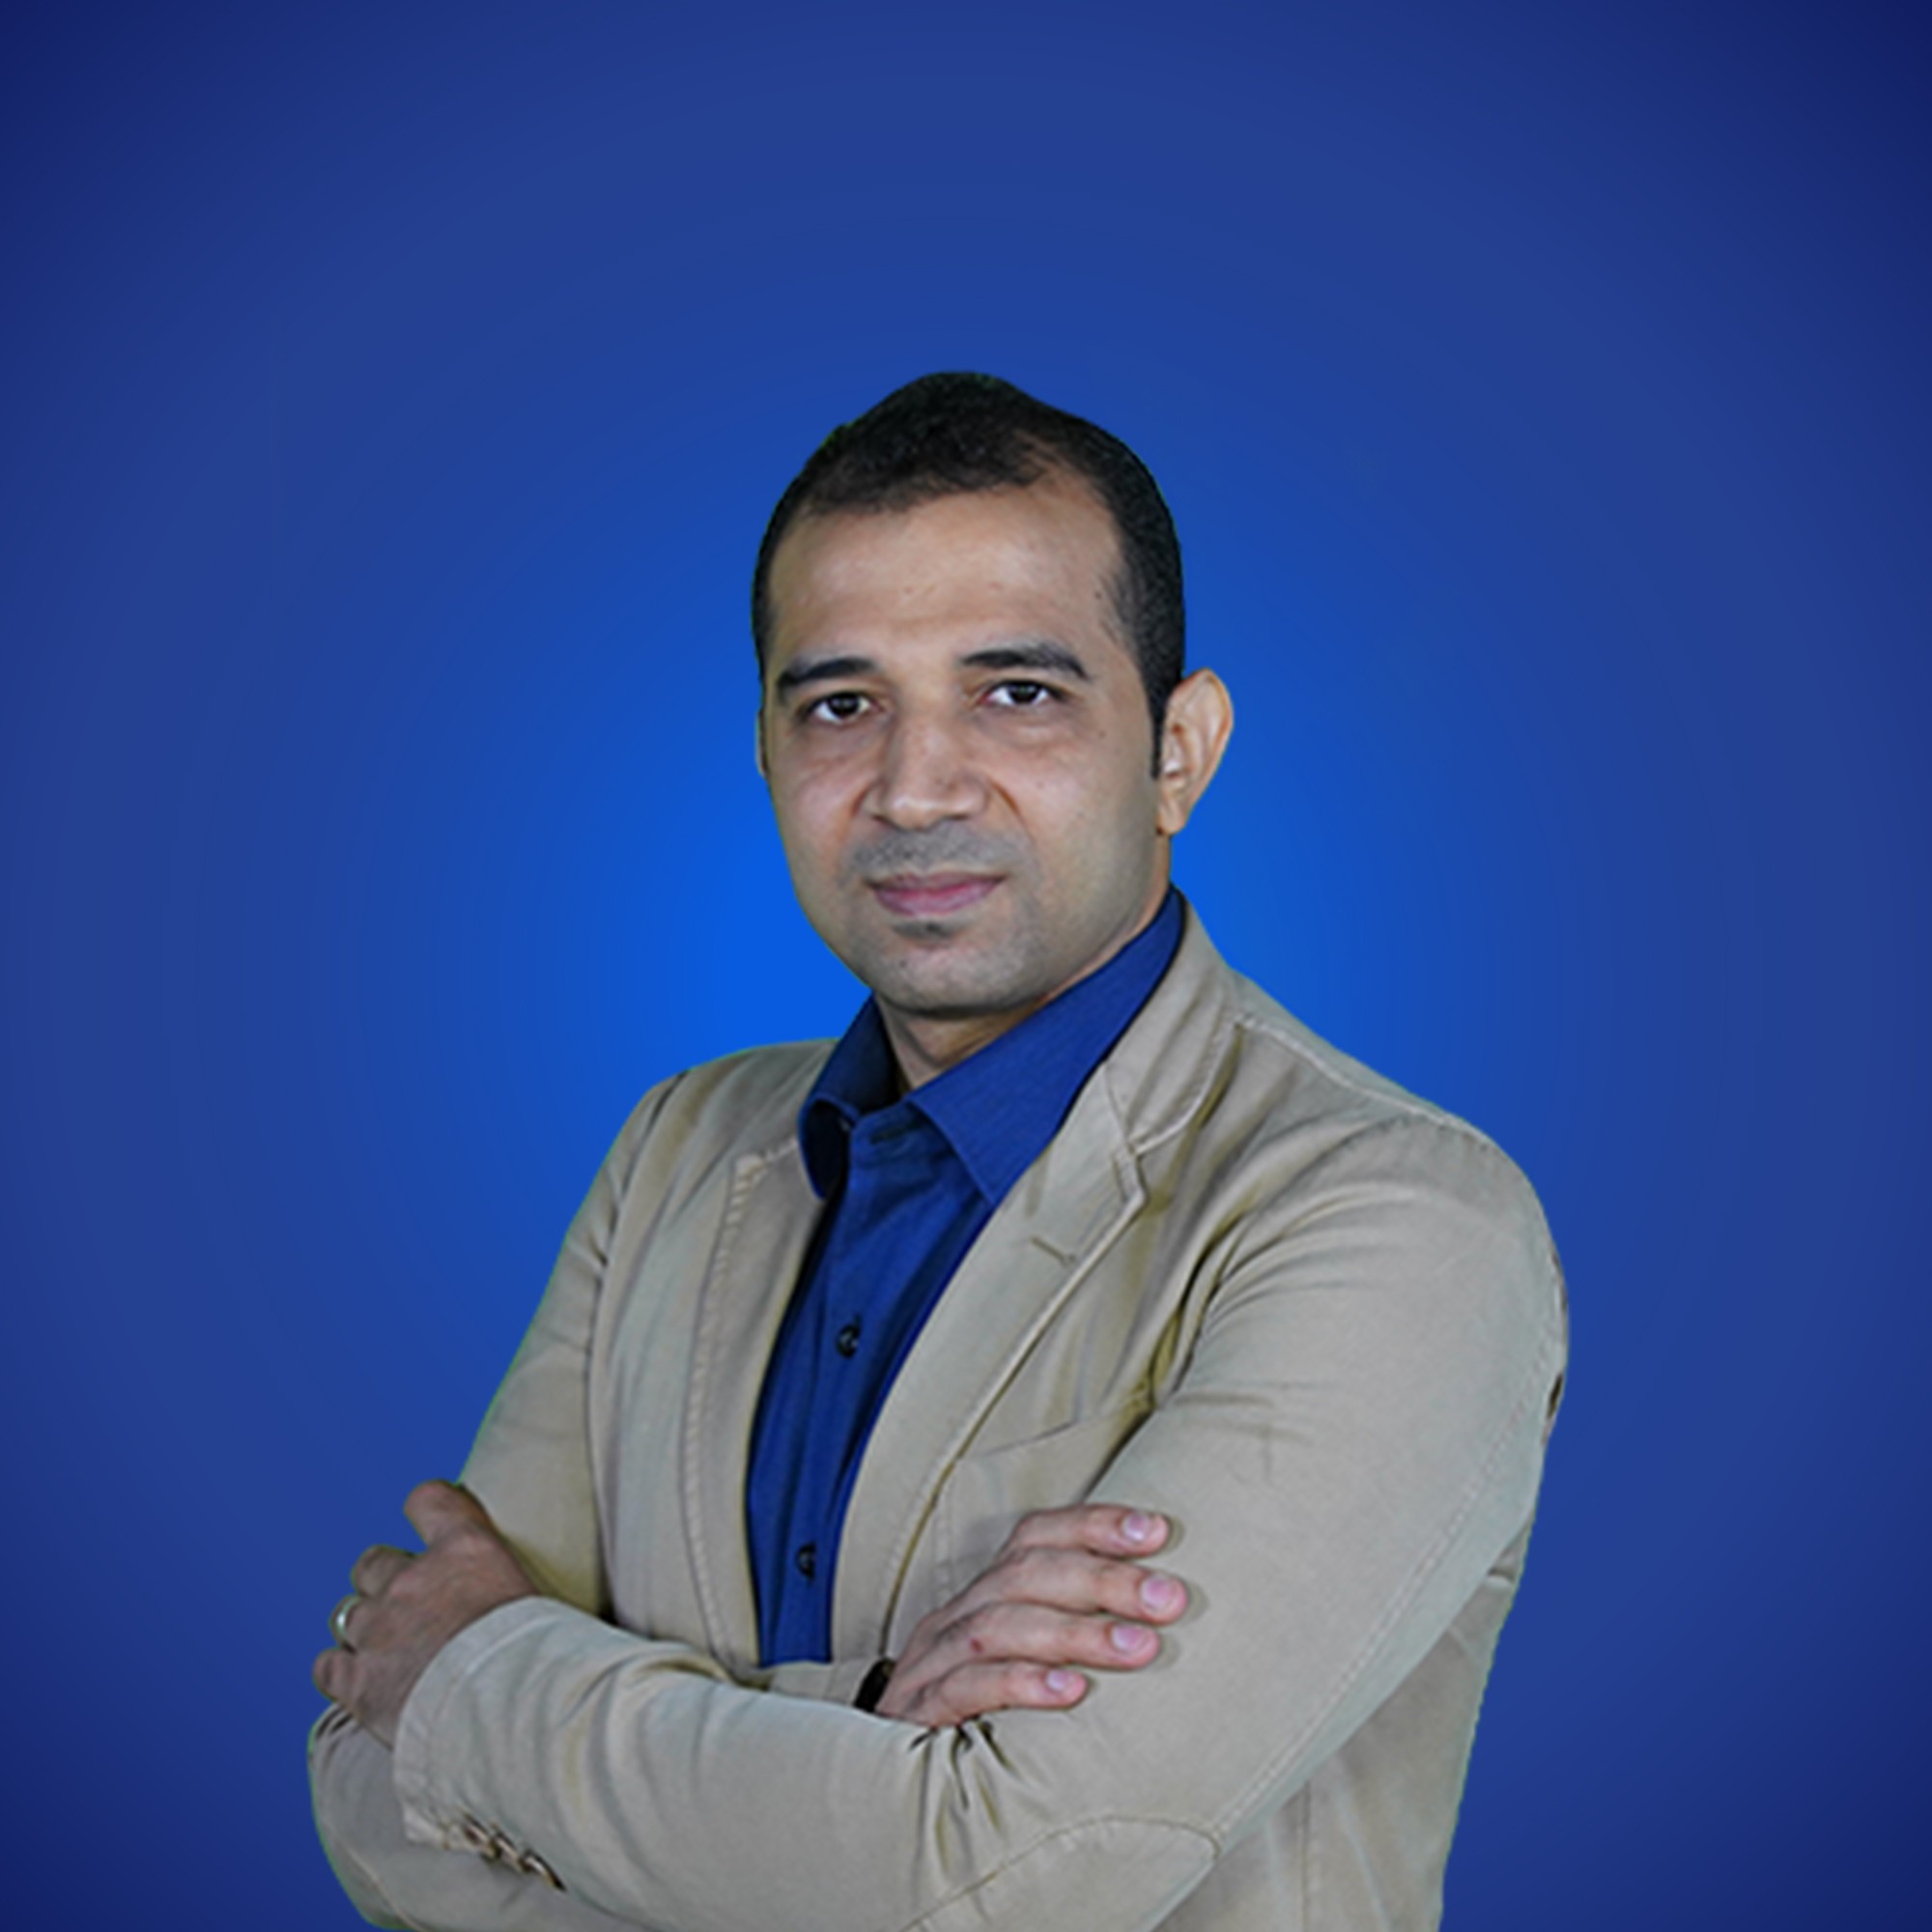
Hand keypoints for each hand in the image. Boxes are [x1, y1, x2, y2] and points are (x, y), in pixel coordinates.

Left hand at [313, 1480, 536, 1747]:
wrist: (506, 1707)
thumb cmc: (541, 1658)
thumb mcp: (539, 1601)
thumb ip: (513, 1590)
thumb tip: (535, 1605)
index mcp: (465, 1548)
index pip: (429, 1500)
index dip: (425, 1508)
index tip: (428, 1517)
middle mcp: (413, 1580)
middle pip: (373, 1562)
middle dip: (383, 1581)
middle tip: (406, 1605)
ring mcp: (379, 1628)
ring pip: (347, 1613)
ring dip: (363, 1628)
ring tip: (384, 1651)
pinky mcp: (358, 1680)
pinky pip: (327, 1667)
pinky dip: (340, 1673)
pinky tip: (358, 1684)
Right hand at [876, 1505, 1186, 1727]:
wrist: (884, 1782)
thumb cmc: (977, 1719)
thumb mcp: (1022, 1663)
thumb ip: (1076, 1635)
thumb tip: (1166, 1616)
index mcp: (984, 1595)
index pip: (1034, 1536)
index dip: (1093, 1525)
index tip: (1157, 1530)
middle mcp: (956, 1617)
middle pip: (1026, 1574)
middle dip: (1103, 1579)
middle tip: (1167, 1599)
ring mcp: (931, 1664)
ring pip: (1000, 1625)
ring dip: (1075, 1632)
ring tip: (1138, 1648)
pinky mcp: (918, 1715)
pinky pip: (965, 1688)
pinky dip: (1020, 1683)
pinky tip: (1070, 1692)